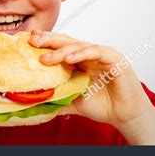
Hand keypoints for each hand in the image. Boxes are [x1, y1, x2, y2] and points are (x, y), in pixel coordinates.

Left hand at [29, 30, 152, 128]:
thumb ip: (58, 97)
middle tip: (33, 41)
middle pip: (66, 42)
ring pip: (79, 46)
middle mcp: (90, 54)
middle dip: (49, 40)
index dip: (45, 42)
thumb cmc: (103, 105)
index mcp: (80, 60)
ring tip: (46, 58)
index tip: (29, 39)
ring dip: (61, 51)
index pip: (60, 47)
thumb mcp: (74, 100)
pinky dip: (82, 54)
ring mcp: (102, 54)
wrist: (125, 116)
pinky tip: (69, 59)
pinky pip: (96, 52)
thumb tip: (35, 100)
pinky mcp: (115, 59)